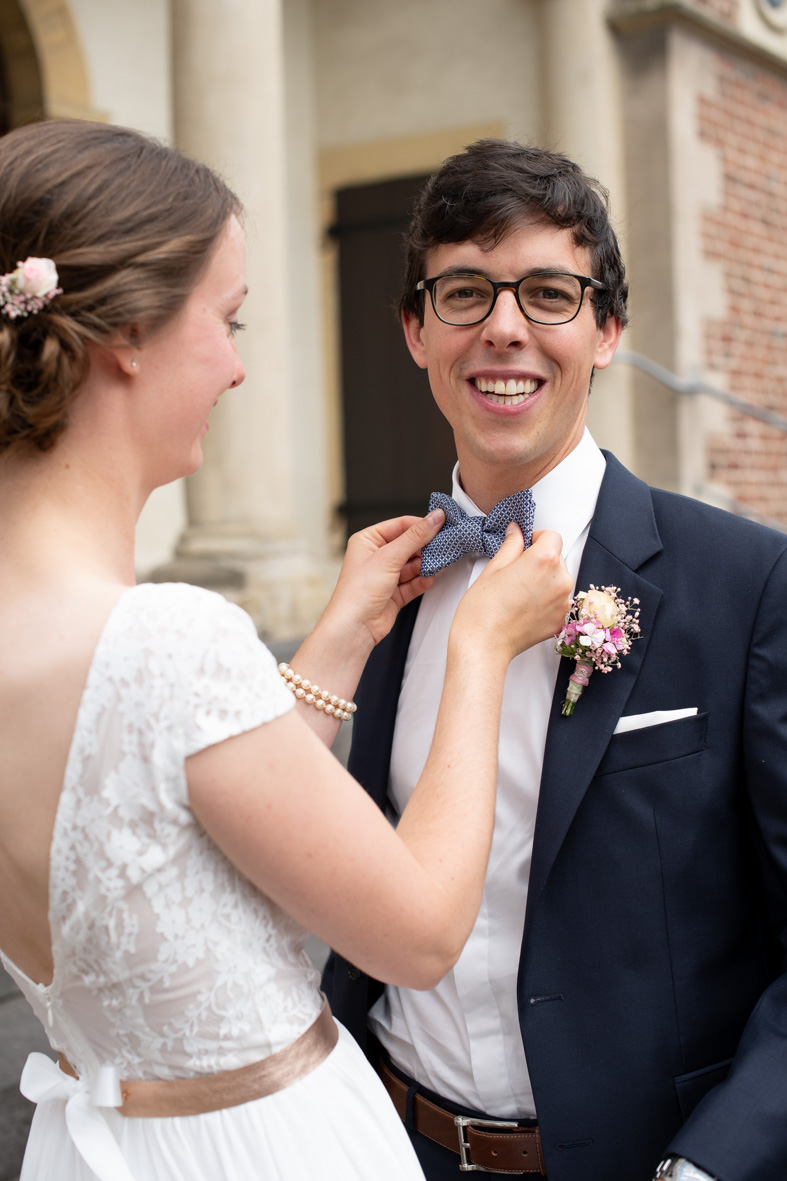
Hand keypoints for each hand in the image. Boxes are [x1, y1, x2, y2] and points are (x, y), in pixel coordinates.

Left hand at [321, 510, 445, 650]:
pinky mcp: (394, 594)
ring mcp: (385, 576)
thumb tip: (434, 519)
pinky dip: (423, 581)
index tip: (441, 523)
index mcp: (367, 541)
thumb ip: (415, 537)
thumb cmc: (357, 592)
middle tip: (444, 545)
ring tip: (439, 563)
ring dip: (426, 565)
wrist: (355, 627)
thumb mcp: (389, 557)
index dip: (420, 525)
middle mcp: (375, 557)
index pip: (400, 526)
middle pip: (409, 545)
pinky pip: (414, 582)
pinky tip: (430, 578)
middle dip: (425, 547)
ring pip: (413, 565)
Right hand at [451, 526, 571, 663]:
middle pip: (557, 558)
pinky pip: (557, 601)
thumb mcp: (493, 568)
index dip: (536, 538)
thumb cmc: (482, 610)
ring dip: (543, 581)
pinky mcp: (560, 620)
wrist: (484, 645)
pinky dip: (544, 600)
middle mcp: (560, 580)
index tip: (524, 546)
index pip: (552, 536)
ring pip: (558, 580)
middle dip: (539, 560)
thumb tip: (516, 532)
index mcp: (544, 560)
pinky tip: (523, 607)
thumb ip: (511, 546)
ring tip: (518, 593)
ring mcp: (563, 602)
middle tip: (515, 573)